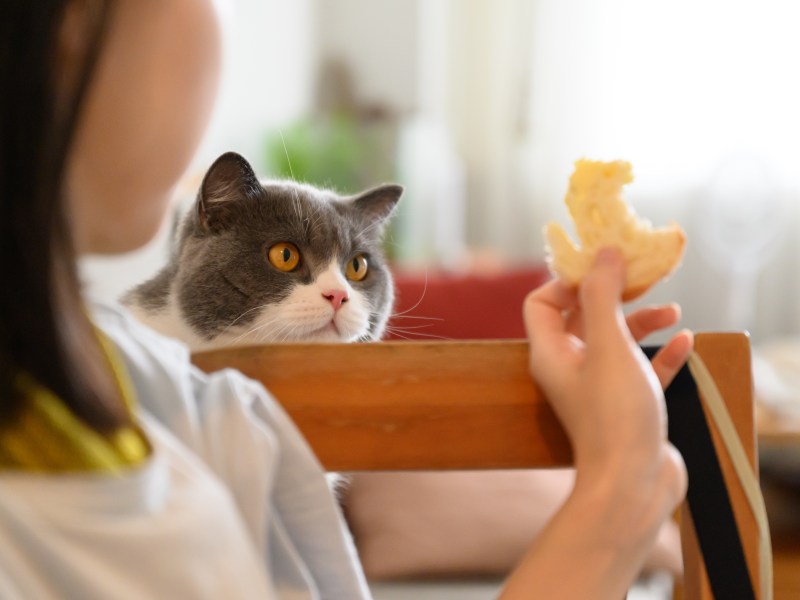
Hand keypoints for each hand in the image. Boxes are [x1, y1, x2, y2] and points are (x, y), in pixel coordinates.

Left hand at [523, 248, 689, 498]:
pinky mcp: (627, 405)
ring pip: (616, 341)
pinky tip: (684, 341)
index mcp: (551, 352)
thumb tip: (603, 254)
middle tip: (642, 277)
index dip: (568, 281)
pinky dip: (659, 353)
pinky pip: (641, 369)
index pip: (542, 302)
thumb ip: (603, 297)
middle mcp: (569, 367)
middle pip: (583, 316)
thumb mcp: (608, 346)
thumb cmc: (614, 415)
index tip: (602, 268)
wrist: (633, 486)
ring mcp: (598, 388)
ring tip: (673, 310)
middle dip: (612, 295)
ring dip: (642, 322)